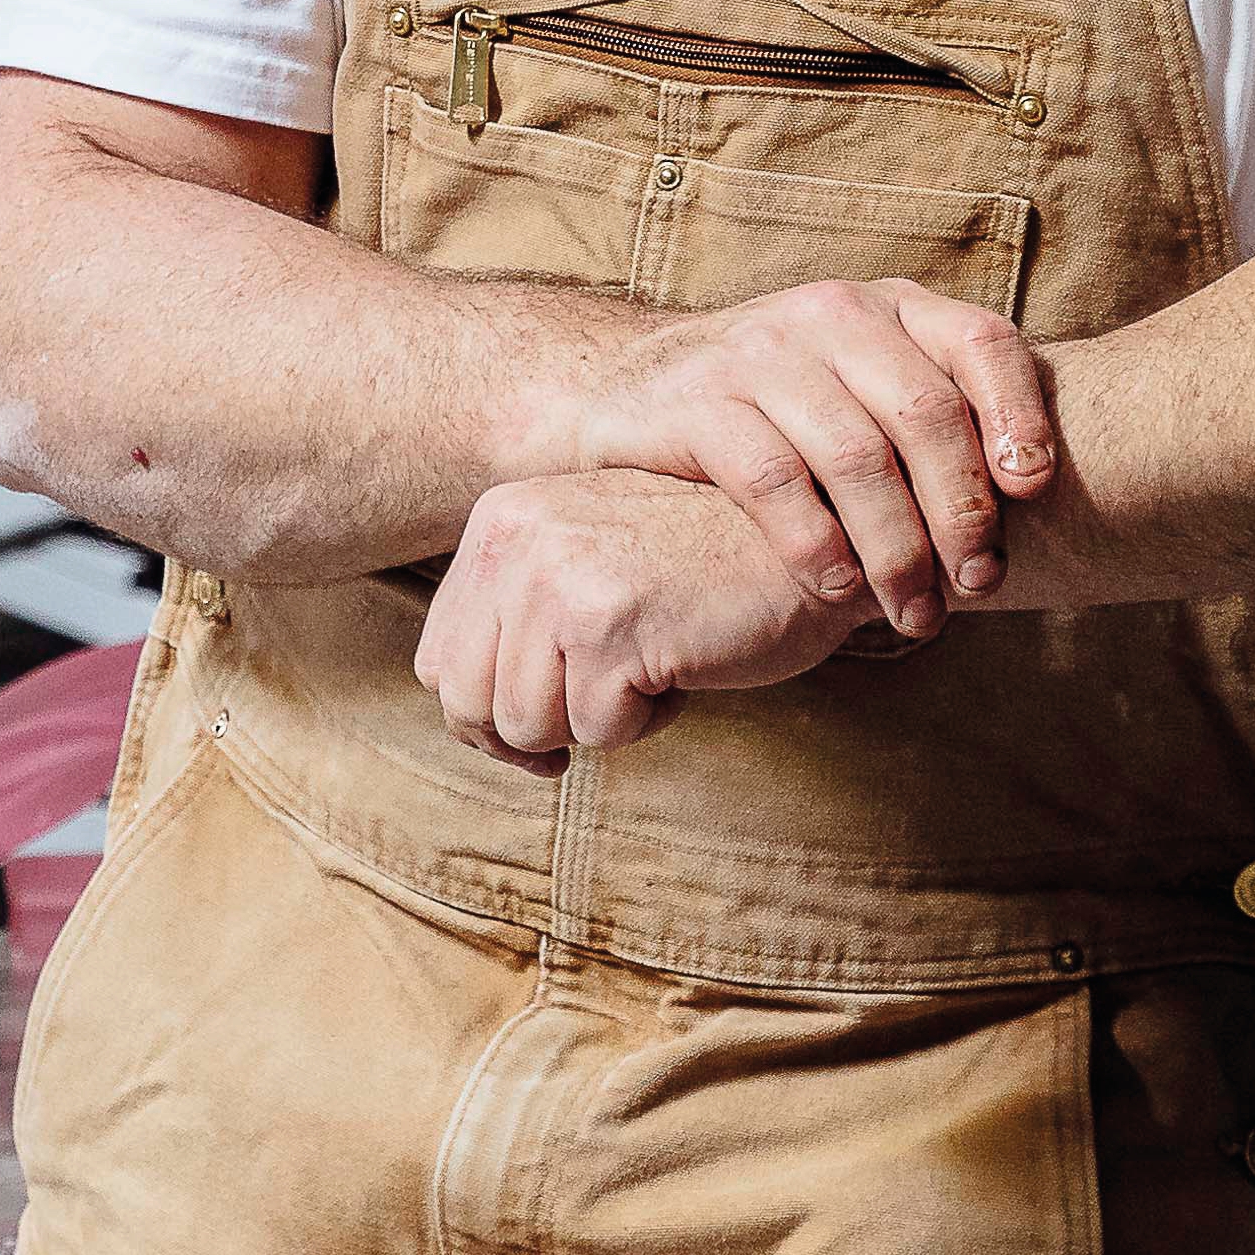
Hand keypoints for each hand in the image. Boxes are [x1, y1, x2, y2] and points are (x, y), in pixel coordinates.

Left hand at [416, 469, 869, 768]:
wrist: (816, 535)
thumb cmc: (706, 563)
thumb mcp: (590, 557)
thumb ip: (518, 609)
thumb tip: (462, 715)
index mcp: (499, 518)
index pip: (438, 662)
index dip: (485, 715)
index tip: (543, 728)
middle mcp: (515, 539)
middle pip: (469, 705)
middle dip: (530, 736)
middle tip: (601, 718)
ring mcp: (559, 580)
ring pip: (528, 727)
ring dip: (596, 723)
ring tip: (651, 670)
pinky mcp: (611, 627)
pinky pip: (598, 730)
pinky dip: (647, 722)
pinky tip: (683, 667)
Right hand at [530, 278, 1058, 642]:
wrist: (630, 394)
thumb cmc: (778, 416)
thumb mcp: (860, 393)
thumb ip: (934, 423)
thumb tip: (1043, 499)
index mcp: (889, 308)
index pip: (980, 342)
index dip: (1019, 413)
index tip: (1035, 491)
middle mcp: (831, 316)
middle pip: (925, 411)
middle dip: (962, 510)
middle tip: (979, 585)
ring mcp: (760, 353)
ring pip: (855, 455)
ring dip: (895, 548)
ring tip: (913, 612)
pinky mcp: (699, 401)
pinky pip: (773, 481)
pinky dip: (816, 545)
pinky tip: (837, 592)